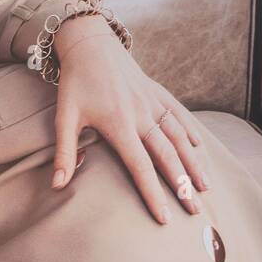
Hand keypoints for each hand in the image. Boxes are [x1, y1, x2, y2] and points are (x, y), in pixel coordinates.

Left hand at [51, 19, 209, 223]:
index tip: (164, 218)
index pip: (140, 166)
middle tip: (195, 211)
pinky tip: (200, 148)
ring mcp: (153, 102)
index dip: (153, 194)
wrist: (90, 44)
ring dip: (193, 163)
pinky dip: (191, 132)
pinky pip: (180, 114)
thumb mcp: (64, 117)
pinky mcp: (158, 92)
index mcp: (119, 124)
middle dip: (182, 186)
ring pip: (179, 137)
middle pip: (167, 156)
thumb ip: (65, 152)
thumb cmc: (75, 83)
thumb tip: (57, 185)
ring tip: (204, 187)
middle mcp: (141, 115)